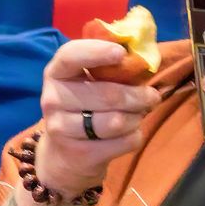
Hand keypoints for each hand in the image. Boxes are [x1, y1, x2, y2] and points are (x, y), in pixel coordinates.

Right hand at [29, 37, 164, 197]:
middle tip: (151, 97)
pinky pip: (124, 142)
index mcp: (57, 73)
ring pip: (117, 121)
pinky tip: (128, 133)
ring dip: (137, 117)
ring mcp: (61, 128)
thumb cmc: (87, 106)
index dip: (97, 52)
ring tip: (137, 115)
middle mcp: (53, 99)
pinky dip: (135, 136)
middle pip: (108, 95)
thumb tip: (146, 57)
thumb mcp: (90, 83)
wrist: (66, 153)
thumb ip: (112, 69)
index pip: (70, 56)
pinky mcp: (79, 153)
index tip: (121, 53)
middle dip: (139, 96)